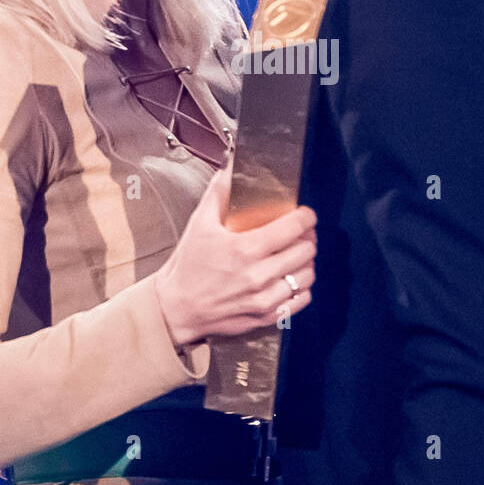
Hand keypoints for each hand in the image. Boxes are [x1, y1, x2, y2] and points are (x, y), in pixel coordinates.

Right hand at [153, 165, 316, 348]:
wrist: (176, 308)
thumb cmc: (188, 266)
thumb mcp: (199, 224)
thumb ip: (218, 192)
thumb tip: (229, 167)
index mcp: (244, 249)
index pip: (293, 228)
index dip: (306, 217)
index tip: (305, 214)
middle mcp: (258, 275)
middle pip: (306, 251)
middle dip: (307, 238)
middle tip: (301, 234)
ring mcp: (263, 299)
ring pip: (307, 276)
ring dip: (306, 263)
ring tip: (297, 255)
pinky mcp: (265, 317)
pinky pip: (300, 301)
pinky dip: (301, 288)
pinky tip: (291, 278)